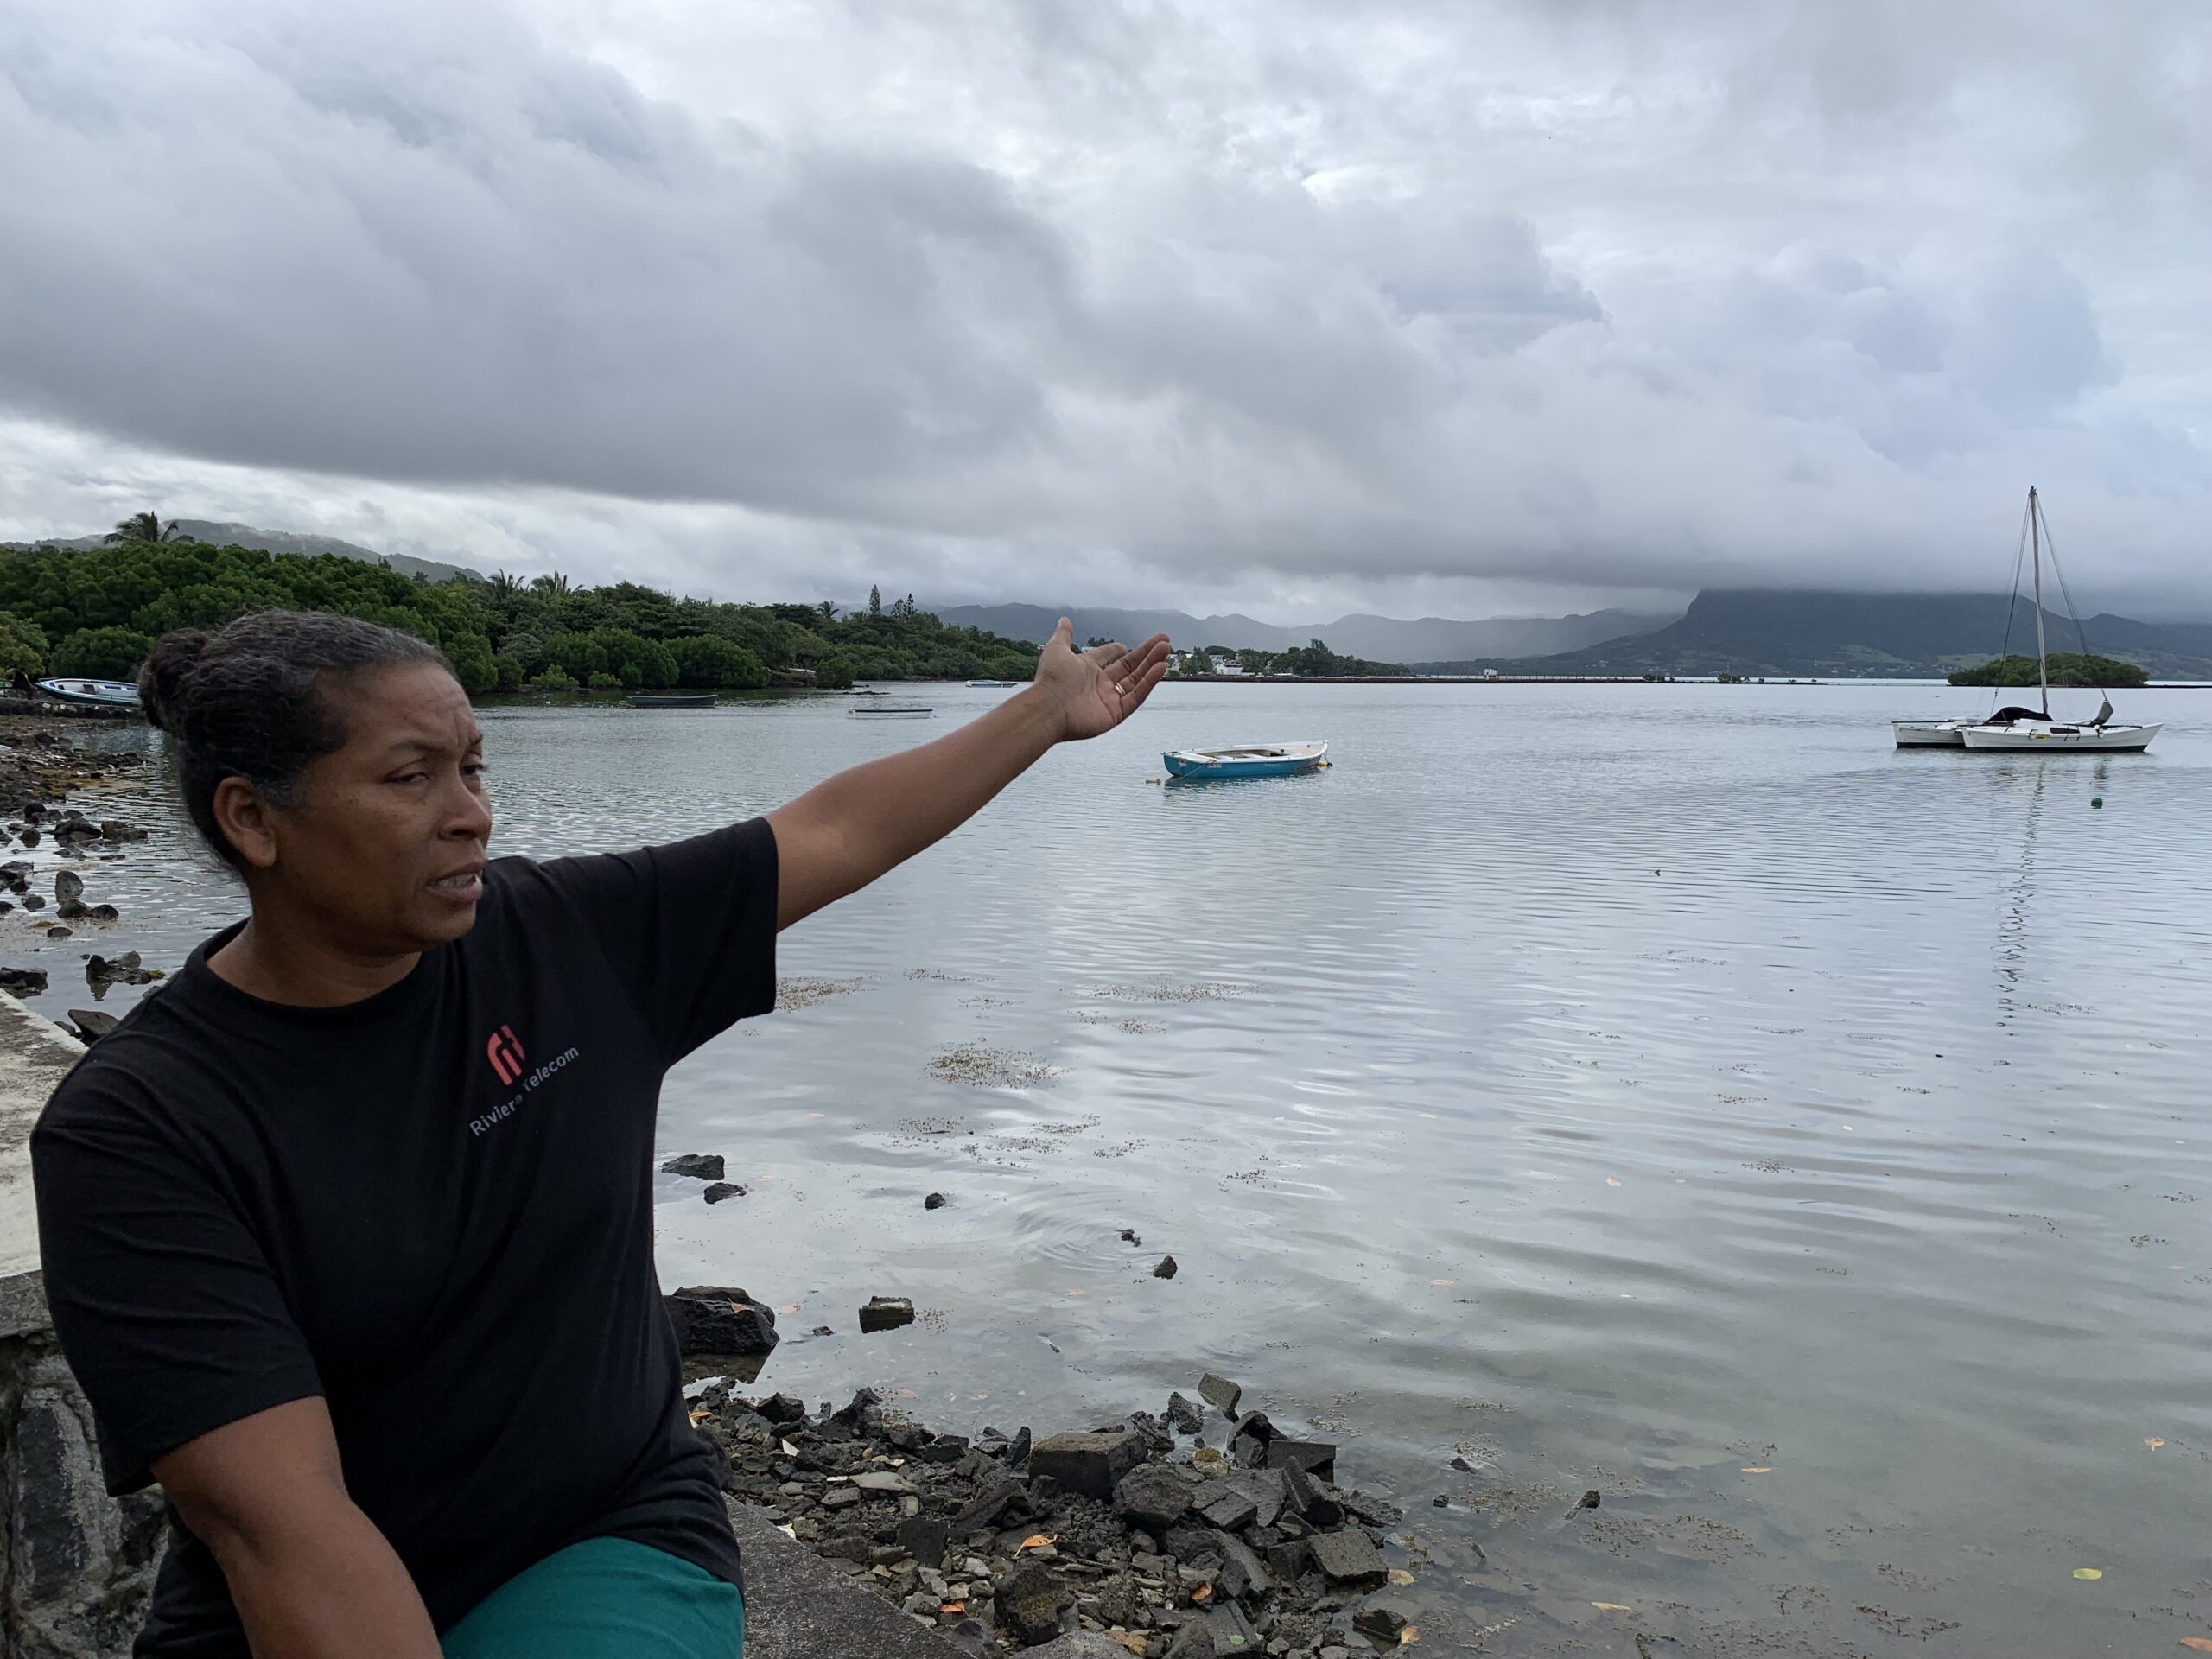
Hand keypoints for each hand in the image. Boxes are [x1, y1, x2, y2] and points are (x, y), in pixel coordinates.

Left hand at [1032, 618, 1171, 741]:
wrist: (1049, 708)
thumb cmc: (1051, 679)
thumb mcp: (1056, 649)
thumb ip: (1064, 635)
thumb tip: (1064, 620)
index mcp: (1086, 670)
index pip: (1107, 658)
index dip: (1117, 651)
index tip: (1127, 645)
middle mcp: (1098, 685)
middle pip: (1128, 667)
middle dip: (1146, 654)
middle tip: (1164, 641)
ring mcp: (1108, 699)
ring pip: (1136, 680)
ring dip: (1151, 665)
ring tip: (1166, 650)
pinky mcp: (1116, 714)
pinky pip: (1136, 697)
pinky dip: (1149, 683)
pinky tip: (1160, 668)